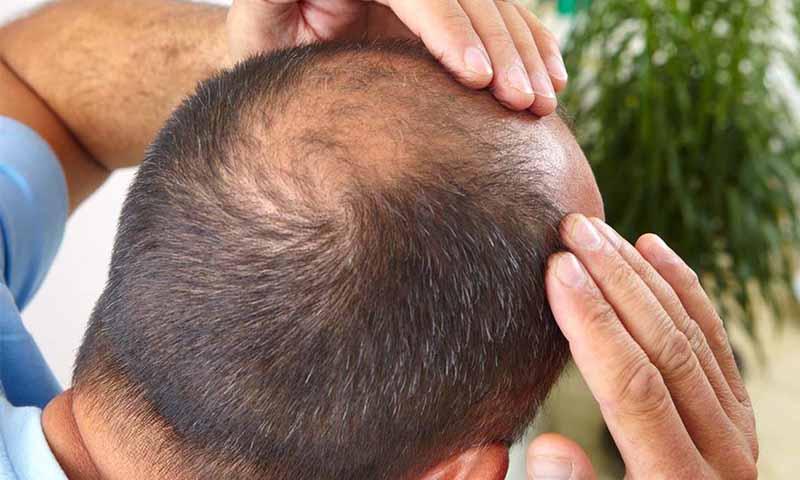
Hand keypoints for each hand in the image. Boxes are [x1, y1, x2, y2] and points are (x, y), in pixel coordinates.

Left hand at [227, 0, 567, 115]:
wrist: (286, 36)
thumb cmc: (265, 34)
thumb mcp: (260, 14)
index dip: (449, 29)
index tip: (475, 77)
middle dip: (500, 48)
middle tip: (522, 101)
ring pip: (493, 6)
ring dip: (524, 52)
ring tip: (543, 101)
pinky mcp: (448, 6)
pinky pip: (502, 16)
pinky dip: (530, 42)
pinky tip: (552, 73)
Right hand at [527, 215, 757, 478]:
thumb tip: (551, 442)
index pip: (634, 389)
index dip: (592, 325)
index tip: (557, 271)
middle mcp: (720, 455)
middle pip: (667, 350)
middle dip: (615, 283)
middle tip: (572, 231)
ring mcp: (735, 432)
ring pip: (692, 337)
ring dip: (643, 276)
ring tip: (599, 231)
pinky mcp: (736, 416)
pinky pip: (715, 342)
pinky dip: (687, 290)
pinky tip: (658, 249)